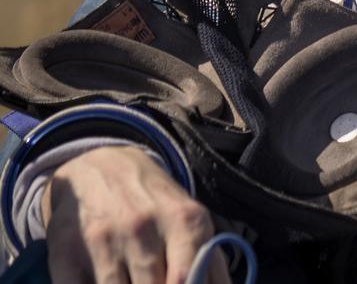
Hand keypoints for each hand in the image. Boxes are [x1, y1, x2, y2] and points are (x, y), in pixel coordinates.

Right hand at [44, 146, 227, 283]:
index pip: (186, 278)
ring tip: (134, 278)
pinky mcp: (65, 253)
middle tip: (155, 281)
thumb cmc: (154, 202)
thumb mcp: (189, 219)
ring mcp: (103, 240)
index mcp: (184, 220)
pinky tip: (103, 281)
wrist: (101, 166)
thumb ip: (209, 260)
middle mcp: (143, 227)